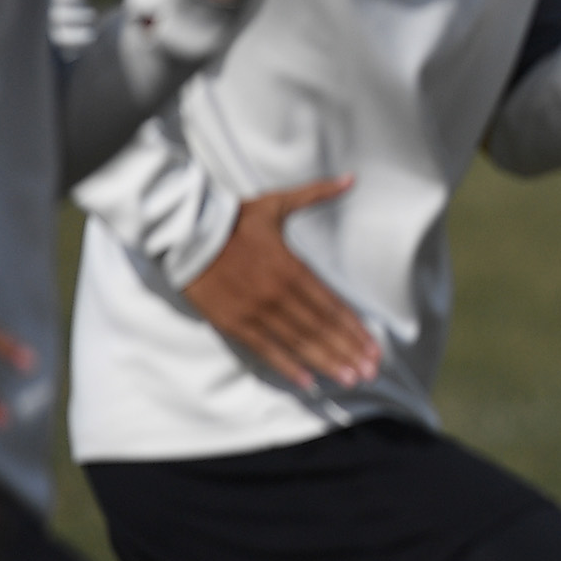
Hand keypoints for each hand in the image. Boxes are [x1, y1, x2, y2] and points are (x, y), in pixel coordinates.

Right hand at [181, 176, 378, 387]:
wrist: (185, 231)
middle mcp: (279, 293)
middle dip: (348, 351)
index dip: (355, 329)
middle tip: (371, 372)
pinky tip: (308, 382)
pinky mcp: (233, 322)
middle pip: (321, 328)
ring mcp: (256, 310)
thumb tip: (351, 178)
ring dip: (327, 362)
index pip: (332, 306)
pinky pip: (265, 350)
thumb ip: (317, 194)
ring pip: (299, 342)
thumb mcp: (277, 203)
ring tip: (351, 379)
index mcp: (293, 268)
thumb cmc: (234, 217)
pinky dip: (287, 367)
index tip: (375, 347)